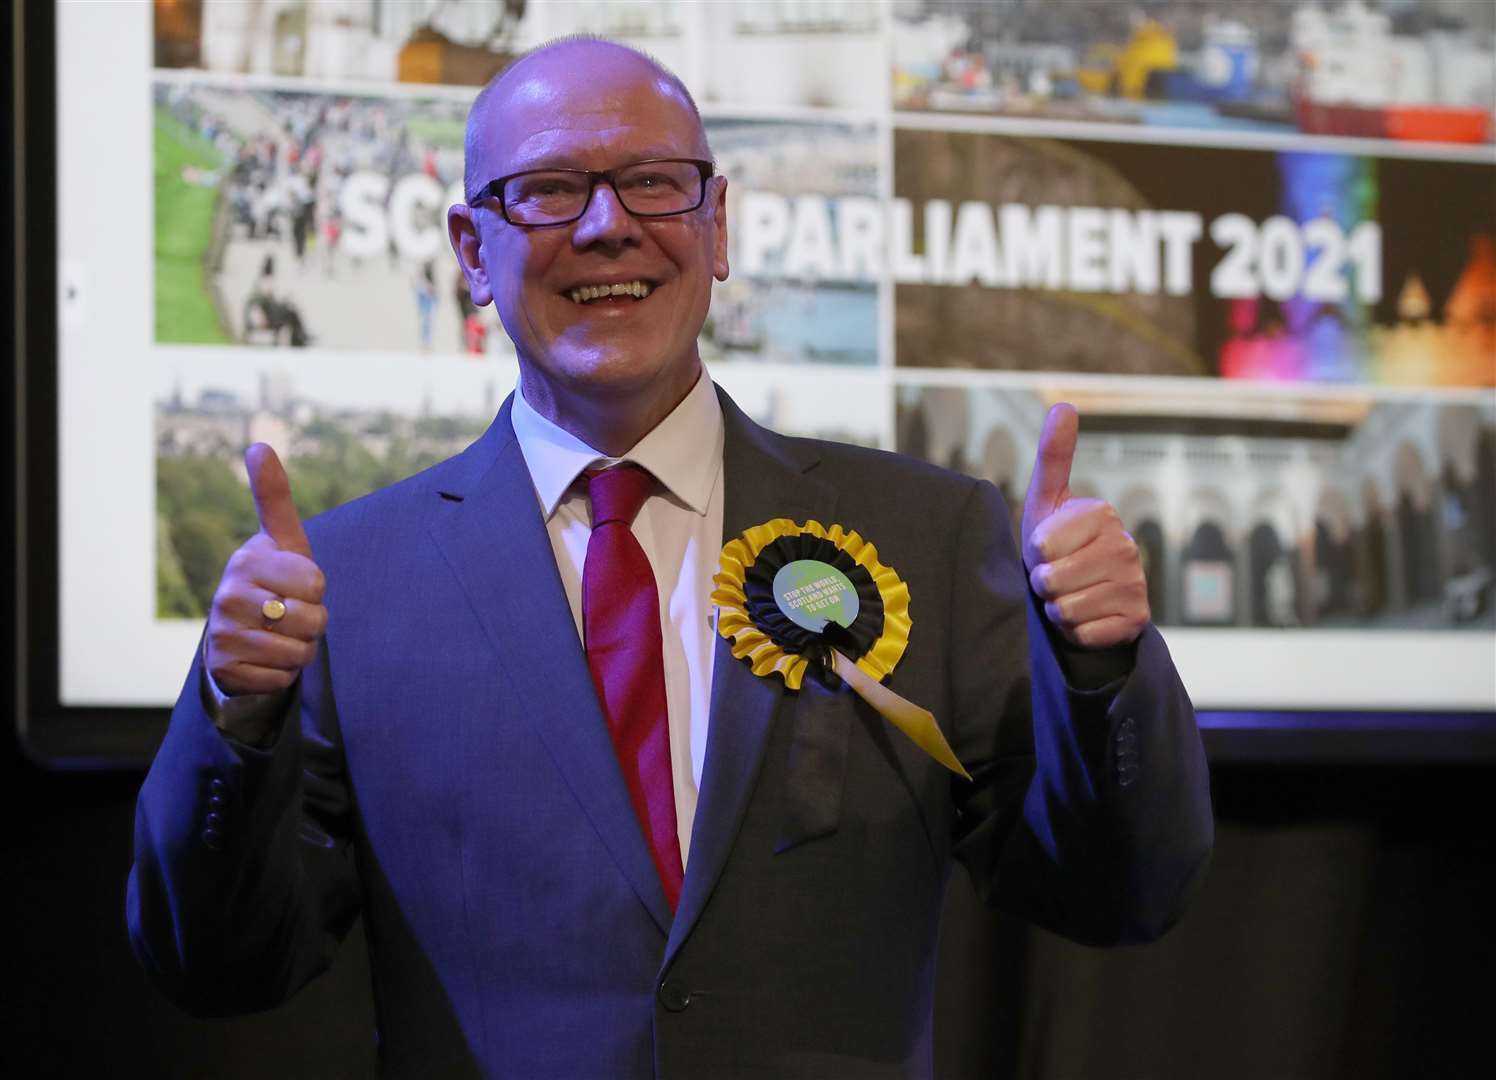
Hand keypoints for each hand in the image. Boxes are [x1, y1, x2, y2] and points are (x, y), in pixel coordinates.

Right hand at [205, 444, 327, 694]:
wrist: (241, 632)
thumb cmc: (274, 578)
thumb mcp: (282, 539)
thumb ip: (274, 495)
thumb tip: (258, 444)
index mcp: (247, 560)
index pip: (315, 581)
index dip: (316, 588)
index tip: (297, 583)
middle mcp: (228, 595)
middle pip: (311, 620)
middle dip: (314, 623)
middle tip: (292, 614)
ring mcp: (222, 634)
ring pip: (298, 652)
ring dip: (301, 649)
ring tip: (281, 635)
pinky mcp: (224, 668)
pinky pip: (281, 678)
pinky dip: (283, 673)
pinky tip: (266, 658)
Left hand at [1020, 404, 1148, 648]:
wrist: (1083, 595)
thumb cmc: (1056, 546)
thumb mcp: (1047, 501)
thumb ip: (1053, 456)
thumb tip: (1064, 405)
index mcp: (1103, 513)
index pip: (1041, 546)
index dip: (1033, 554)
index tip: (1045, 550)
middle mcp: (1127, 546)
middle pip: (1051, 579)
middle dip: (1042, 584)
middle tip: (1055, 576)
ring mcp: (1136, 585)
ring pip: (1066, 609)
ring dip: (1056, 609)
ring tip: (1068, 595)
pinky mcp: (1136, 621)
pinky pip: (1084, 634)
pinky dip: (1075, 632)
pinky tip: (1086, 617)